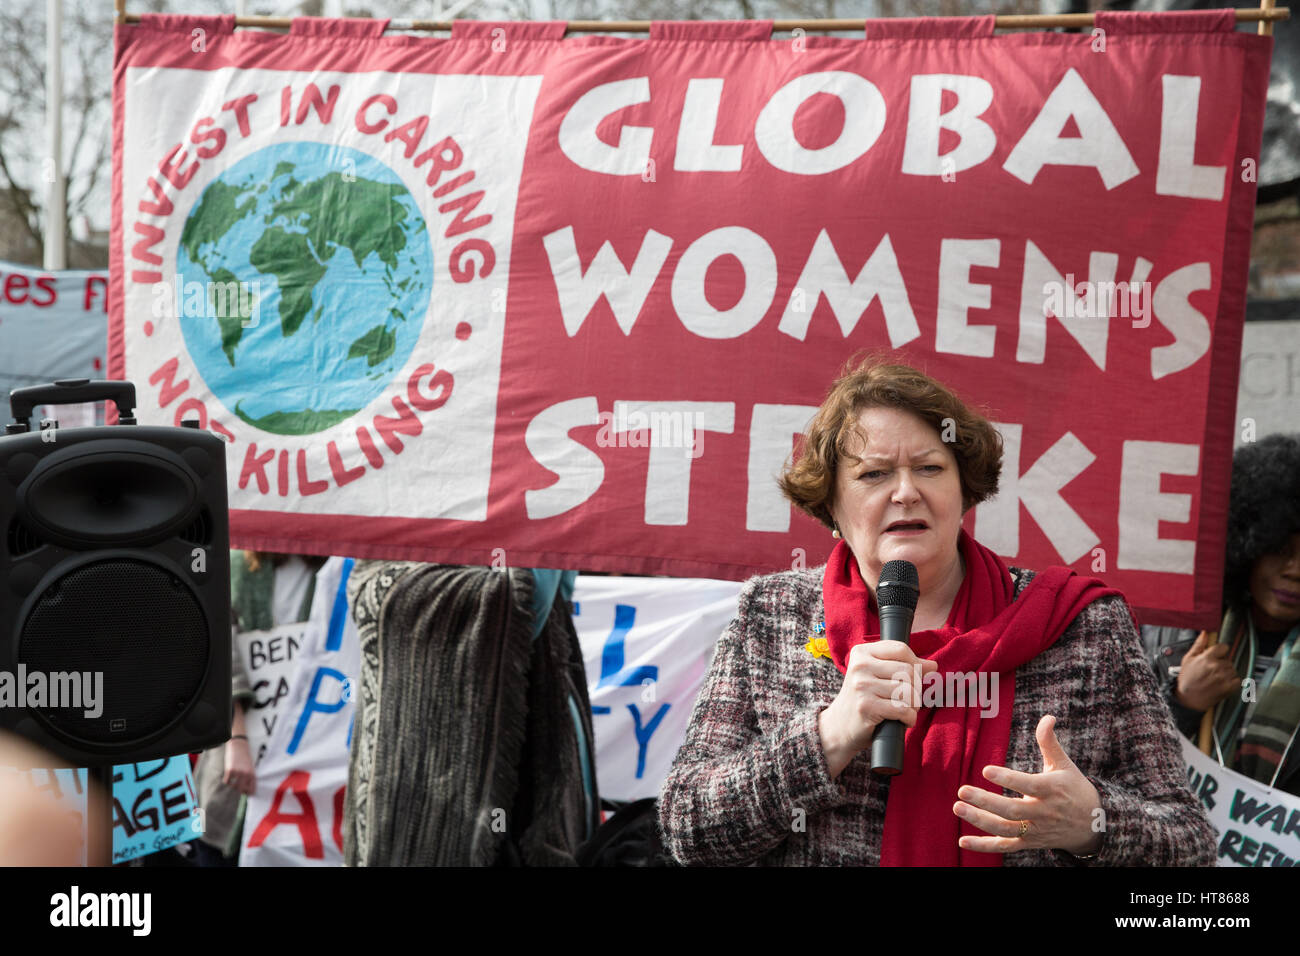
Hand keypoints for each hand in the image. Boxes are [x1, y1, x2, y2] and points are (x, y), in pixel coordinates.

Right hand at [223, 737, 255, 795]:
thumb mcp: (250, 766)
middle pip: (242, 789)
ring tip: (233, 783)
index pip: (252, 788)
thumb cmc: (245, 757)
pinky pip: (227, 781)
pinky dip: (227, 782)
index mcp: (252, 773)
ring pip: (234, 787)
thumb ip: (249, 776)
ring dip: (233, 787)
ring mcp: (238, 772)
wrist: (239, 746)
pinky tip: (228, 779)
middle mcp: (246, 774)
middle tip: (238, 789)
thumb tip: (246, 788)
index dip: (249, 793)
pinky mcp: (230, 770)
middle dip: (240, 791)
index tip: (247, 794)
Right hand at [819, 640, 937, 777]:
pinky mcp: (867, 706)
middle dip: (916, 688)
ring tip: (905, 709)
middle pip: (907, 670)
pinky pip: (903, 709)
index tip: (914, 677)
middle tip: (909, 699)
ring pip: (907, 690)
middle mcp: (860, 666)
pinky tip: (903, 720)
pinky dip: (909, 718)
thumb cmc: (863, 699)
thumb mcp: (878, 676)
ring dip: (914, 705)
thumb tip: (932, 665)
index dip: (915, 663)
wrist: (840, 726)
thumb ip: (903, 667)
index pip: (900, 649)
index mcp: (861, 653)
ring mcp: (862, 686)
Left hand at [953, 715, 1102, 856]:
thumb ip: (1050, 742)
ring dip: (980, 821)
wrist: (1094, 825)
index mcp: (1052, 790)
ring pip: (1006, 829)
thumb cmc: (1074, 788)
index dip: (1008, 778)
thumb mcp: (1064, 764)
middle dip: (986, 802)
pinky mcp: (1030, 842)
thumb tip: (1048, 717)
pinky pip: (1005, 846)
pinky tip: (962, 841)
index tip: (985, 770)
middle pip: (1012, 810)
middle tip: (961, 790)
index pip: (1028, 785)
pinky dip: (984, 846)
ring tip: (958, 807)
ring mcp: (1036, 830)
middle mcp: (1043, 813)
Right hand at [1174, 631, 1240, 711]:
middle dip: (1222, 664)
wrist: (1188, 699)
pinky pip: (1238, 680)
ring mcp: (1223, 677)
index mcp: (1207, 658)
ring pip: (1233, 669)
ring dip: (1227, 673)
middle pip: (1228, 660)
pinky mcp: (1228, 687)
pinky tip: (1222, 683)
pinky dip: (1232, 682)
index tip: (1216, 656)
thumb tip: (1205, 633)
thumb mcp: (1188, 659)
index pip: (1223, 647)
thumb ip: (1198, 645)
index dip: (1220, 651)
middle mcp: (1217, 667)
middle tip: (1211, 671)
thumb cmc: (1187, 679)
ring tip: (1216, 678)